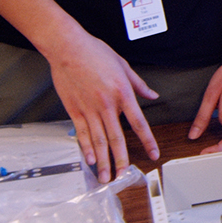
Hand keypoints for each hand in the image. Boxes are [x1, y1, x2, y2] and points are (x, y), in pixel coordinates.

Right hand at [43, 29, 161, 183]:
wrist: (68, 47)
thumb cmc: (94, 52)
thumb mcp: (123, 65)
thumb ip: (138, 84)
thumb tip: (152, 94)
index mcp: (122, 93)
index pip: (139, 122)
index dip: (148, 140)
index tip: (153, 153)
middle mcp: (107, 104)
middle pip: (117, 138)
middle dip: (121, 160)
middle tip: (123, 176)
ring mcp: (89, 108)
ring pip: (98, 140)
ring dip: (102, 160)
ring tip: (105, 176)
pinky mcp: (74, 109)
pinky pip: (81, 133)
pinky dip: (86, 147)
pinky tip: (90, 159)